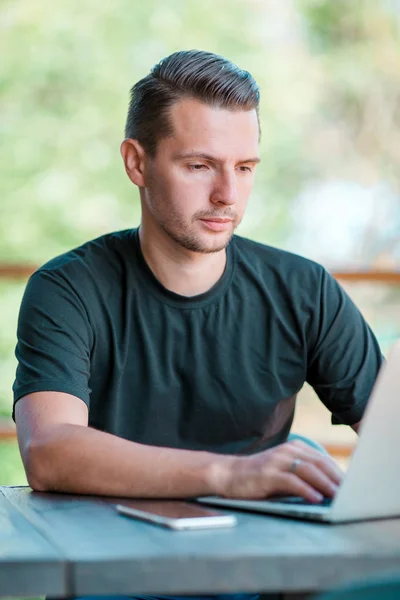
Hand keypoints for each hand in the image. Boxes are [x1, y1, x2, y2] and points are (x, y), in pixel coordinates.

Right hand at [214, 439, 342, 502]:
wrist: (229, 474)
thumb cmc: (260, 477)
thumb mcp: (284, 471)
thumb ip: (304, 475)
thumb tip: (331, 489)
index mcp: (294, 448)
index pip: (323, 459)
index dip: (338, 473)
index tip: (351, 487)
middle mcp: (287, 451)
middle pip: (319, 463)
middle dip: (337, 479)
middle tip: (350, 494)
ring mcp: (277, 461)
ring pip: (308, 470)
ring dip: (326, 484)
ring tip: (338, 497)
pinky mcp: (268, 474)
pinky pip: (291, 481)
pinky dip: (306, 490)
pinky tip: (316, 498)